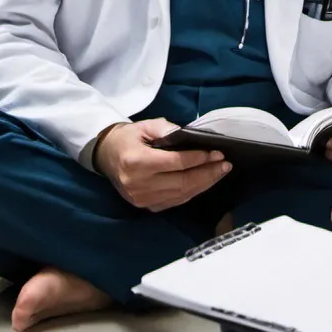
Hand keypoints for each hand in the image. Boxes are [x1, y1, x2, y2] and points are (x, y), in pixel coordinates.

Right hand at [94, 119, 231, 211]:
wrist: (105, 156)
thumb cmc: (128, 138)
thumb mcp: (144, 126)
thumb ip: (166, 129)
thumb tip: (189, 134)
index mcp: (136, 162)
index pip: (175, 163)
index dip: (198, 159)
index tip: (217, 153)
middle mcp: (138, 184)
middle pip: (181, 182)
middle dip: (207, 173)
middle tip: (225, 165)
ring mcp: (141, 198)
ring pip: (181, 194)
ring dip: (204, 184)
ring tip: (220, 172)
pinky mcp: (145, 206)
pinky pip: (174, 201)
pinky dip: (192, 192)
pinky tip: (205, 182)